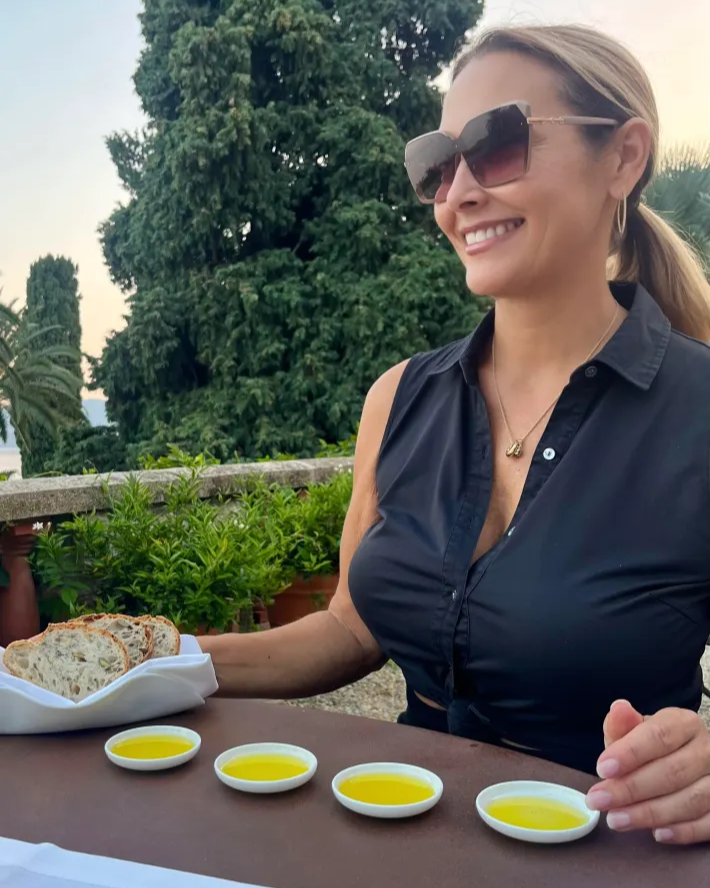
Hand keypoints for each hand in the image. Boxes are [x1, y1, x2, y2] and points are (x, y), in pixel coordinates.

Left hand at [585, 699, 709, 843]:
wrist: (683, 761)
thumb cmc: (652, 747)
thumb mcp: (633, 733)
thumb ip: (622, 726)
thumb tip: (618, 709)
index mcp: (684, 723)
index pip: (659, 735)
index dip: (630, 753)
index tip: (602, 769)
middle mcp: (708, 749)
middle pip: (672, 771)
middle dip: (631, 789)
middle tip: (599, 800)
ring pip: (690, 800)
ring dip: (650, 813)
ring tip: (616, 820)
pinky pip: (708, 823)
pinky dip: (683, 831)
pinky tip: (656, 834)